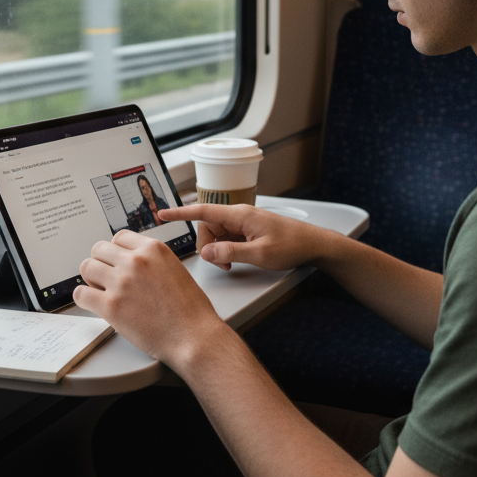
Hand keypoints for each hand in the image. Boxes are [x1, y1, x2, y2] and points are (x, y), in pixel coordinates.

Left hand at [73, 229, 224, 364]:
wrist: (193, 336)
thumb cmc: (190, 309)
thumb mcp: (175, 269)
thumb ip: (152, 261)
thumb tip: (133, 262)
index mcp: (153, 249)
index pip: (119, 237)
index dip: (115, 251)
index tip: (115, 261)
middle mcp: (136, 261)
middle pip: (99, 249)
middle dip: (101, 263)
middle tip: (106, 278)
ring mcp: (122, 282)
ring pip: (87, 267)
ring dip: (91, 279)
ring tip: (101, 291)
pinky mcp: (111, 306)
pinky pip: (81, 294)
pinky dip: (84, 298)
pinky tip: (93, 304)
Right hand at [157, 204, 330, 271]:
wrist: (313, 244)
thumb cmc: (292, 245)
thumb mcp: (260, 254)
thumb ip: (231, 253)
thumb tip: (207, 253)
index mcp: (239, 214)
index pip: (203, 211)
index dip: (180, 212)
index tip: (163, 214)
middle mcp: (238, 215)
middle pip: (207, 227)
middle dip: (208, 247)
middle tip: (223, 264)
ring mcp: (242, 223)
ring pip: (216, 235)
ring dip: (218, 251)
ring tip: (233, 264)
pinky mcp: (247, 231)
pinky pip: (227, 239)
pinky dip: (227, 251)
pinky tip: (238, 260)